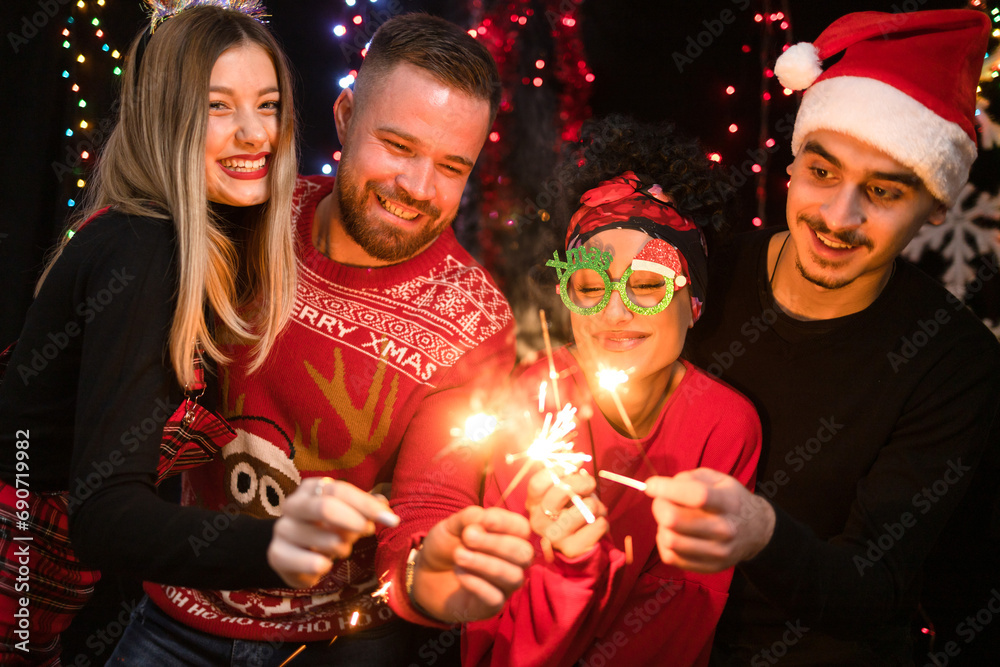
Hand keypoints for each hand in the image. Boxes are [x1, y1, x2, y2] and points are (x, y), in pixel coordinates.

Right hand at [268, 477, 399, 587]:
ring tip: (343, 549)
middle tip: (368, 532)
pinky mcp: (276, 554)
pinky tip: (326, 564)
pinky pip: (309, 562)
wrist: (293, 554)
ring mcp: (282, 529)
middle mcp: (293, 504)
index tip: (390, 520)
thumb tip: (386, 509)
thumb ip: (367, 509)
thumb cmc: (326, 528)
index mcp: (311, 488)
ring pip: (321, 538)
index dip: (367, 505)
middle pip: (325, 507)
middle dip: (354, 522)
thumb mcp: (348, 514)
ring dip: (342, 547)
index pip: (340, 490)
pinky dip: (324, 565)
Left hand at [411, 506, 532, 622]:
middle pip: (523, 554)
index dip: (507, 523)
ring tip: (458, 555)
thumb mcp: (451, 527)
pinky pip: (495, 598)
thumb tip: (481, 516)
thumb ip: (467, 519)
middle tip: (468, 537)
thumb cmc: (446, 546)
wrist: (426, 575)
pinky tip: (459, 573)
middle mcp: (513, 562)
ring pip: (513, 577)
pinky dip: (477, 584)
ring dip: (485, 564)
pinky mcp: (491, 606)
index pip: (522, 528)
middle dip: (497, 544)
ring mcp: (504, 586)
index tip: (485, 519)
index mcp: (508, 537)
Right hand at [525, 469, 607, 557]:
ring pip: (586, 507)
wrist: (579, 545)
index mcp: (533, 503)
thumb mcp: (565, 491)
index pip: (537, 483)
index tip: (575, 464)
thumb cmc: (572, 511)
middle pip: (560, 491)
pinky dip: (603, 521)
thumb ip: (566, 472)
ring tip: (593, 510)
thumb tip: (576, 455)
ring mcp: (554, 537)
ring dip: (597, 505)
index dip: (558, 469)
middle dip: (582, 483)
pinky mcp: (572, 550)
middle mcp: (538, 521)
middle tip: (590, 484)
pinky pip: (598, 525)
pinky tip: (595, 525)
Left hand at [645, 468, 774, 572]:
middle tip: (661, 501)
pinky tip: (673, 533)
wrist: (756, 531)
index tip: (651, 485)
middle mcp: (726, 529)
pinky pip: (670, 557)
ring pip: (669, 540)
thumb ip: (689, 478)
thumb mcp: (717, 479)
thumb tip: (659, 488)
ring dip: (661, 526)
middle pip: (675, 520)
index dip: (667, 489)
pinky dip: (663, 543)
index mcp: (729, 502)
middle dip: (659, 506)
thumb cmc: (729, 499)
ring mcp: (718, 552)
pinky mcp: (709, 567)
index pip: (696, 495)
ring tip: (669, 519)